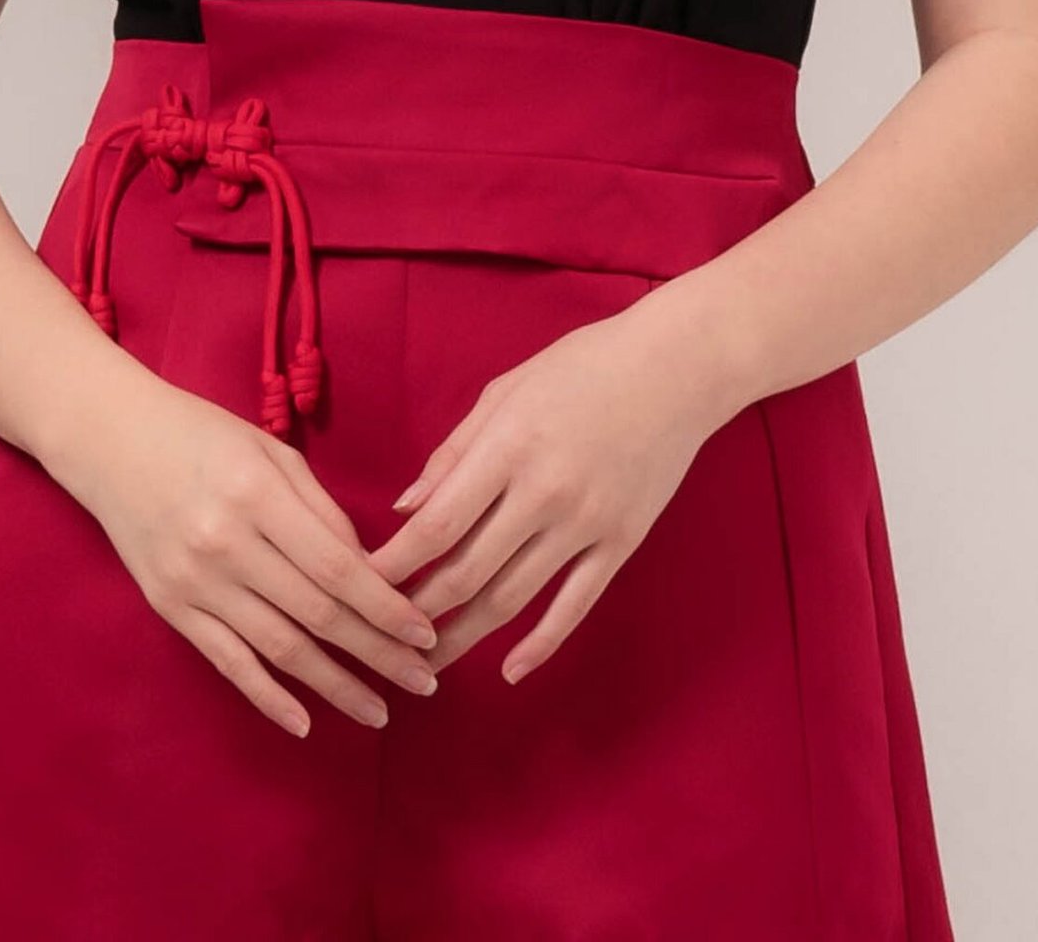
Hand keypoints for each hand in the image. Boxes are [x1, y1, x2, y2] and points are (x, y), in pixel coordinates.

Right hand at [64, 367, 440, 735]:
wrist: (110, 439)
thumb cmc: (202, 434)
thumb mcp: (270, 451)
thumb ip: (321, 510)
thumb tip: (369, 570)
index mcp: (258, 495)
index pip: (338, 567)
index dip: (387, 608)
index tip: (427, 634)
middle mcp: (226, 544)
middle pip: (317, 614)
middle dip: (378, 653)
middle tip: (424, 682)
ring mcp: (194, 582)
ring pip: (279, 648)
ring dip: (335, 685)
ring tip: (380, 710)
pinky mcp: (170, 608)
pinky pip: (228, 662)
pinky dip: (268, 698)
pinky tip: (305, 722)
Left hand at [364, 293, 713, 683]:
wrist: (677, 367)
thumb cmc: (582, 366)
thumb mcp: (504, 391)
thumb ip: (453, 453)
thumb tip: (405, 509)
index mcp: (508, 447)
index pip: (438, 525)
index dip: (394, 563)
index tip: (359, 586)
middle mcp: (545, 492)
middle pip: (467, 572)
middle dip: (417, 612)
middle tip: (381, 636)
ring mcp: (587, 522)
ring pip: (512, 597)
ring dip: (463, 636)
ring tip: (426, 664)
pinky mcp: (620, 542)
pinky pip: (575, 605)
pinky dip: (541, 644)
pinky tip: (510, 670)